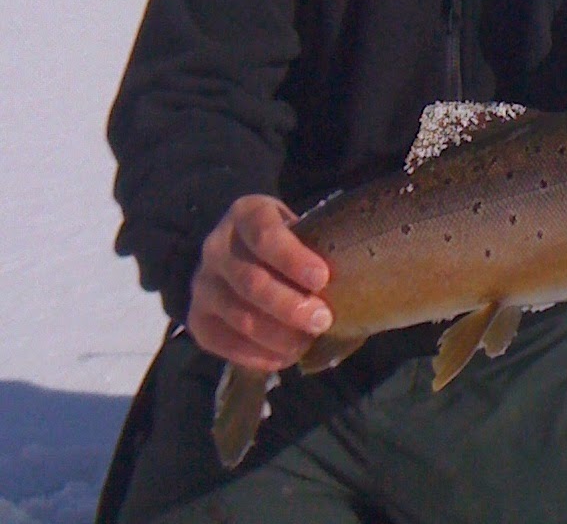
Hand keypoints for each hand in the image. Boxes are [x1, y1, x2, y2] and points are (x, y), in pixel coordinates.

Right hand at [187, 194, 332, 371]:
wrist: (249, 256)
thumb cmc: (293, 245)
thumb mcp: (306, 231)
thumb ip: (324, 248)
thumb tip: (364, 278)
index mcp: (247, 214)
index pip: (265, 233)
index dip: (292, 258)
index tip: (322, 278)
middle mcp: (217, 246)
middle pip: (251, 280)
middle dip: (290, 305)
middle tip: (323, 321)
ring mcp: (203, 283)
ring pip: (238, 315)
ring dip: (276, 335)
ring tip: (306, 343)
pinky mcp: (197, 317)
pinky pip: (220, 341)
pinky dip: (255, 354)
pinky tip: (283, 358)